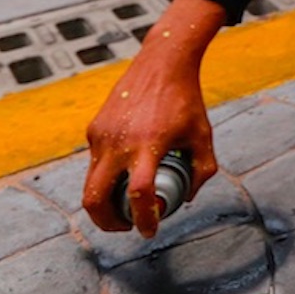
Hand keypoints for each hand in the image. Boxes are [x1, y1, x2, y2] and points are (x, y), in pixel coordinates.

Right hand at [82, 50, 218, 238]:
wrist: (161, 63)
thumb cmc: (186, 100)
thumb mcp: (203, 135)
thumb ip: (202, 170)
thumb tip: (184, 199)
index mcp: (148, 145)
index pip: (138, 195)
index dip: (143, 219)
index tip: (149, 230)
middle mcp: (118, 142)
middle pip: (95, 200)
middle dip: (107, 223)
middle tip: (126, 226)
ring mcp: (101, 136)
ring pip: (90, 184)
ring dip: (104, 202)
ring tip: (126, 204)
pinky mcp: (94, 129)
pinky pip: (95, 162)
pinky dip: (106, 175)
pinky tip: (125, 169)